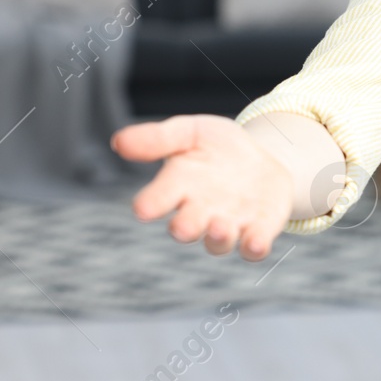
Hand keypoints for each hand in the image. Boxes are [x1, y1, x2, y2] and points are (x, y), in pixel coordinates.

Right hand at [113, 114, 295, 260]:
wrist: (262, 156)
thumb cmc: (216, 146)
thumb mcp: (190, 132)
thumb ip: (158, 138)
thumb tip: (118, 141)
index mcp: (176, 187)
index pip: (155, 200)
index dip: (149, 205)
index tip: (144, 208)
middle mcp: (198, 212)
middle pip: (185, 228)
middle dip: (184, 228)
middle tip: (182, 227)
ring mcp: (228, 225)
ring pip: (217, 243)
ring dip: (218, 238)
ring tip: (220, 226)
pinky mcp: (257, 231)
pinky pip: (253, 248)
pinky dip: (253, 248)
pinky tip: (256, 243)